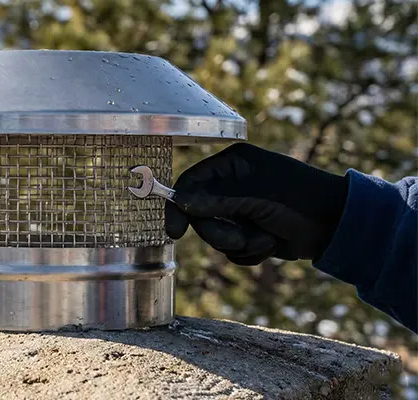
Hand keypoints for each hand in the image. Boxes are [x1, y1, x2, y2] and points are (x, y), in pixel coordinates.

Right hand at [165, 143, 348, 264]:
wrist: (338, 227)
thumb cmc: (301, 201)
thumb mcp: (258, 195)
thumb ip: (217, 198)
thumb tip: (180, 201)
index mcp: (232, 165)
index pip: (190, 183)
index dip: (179, 207)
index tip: (176, 232)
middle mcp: (232, 185)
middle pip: (199, 215)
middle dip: (221, 232)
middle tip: (241, 239)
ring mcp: (240, 210)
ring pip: (216, 236)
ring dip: (241, 243)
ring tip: (267, 238)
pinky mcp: (249, 232)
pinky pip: (232, 251)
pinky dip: (251, 253)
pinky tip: (272, 245)